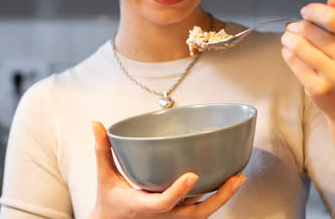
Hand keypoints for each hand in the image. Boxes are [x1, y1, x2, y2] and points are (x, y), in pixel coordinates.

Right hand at [89, 121, 245, 218]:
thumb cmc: (110, 202)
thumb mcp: (104, 176)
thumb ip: (102, 150)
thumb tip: (97, 124)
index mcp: (144, 207)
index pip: (165, 202)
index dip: (179, 191)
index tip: (192, 175)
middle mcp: (163, 217)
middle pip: (196, 213)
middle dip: (219, 198)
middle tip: (235, 178)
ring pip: (203, 214)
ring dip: (222, 197)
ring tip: (238, 177)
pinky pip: (200, 210)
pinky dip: (215, 199)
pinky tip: (227, 182)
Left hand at [280, 0, 334, 119]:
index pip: (333, 18)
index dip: (314, 11)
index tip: (305, 11)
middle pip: (310, 30)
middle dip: (296, 25)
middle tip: (293, 27)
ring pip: (298, 46)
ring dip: (288, 38)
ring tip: (288, 38)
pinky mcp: (318, 88)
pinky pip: (293, 62)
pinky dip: (287, 53)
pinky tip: (290, 52)